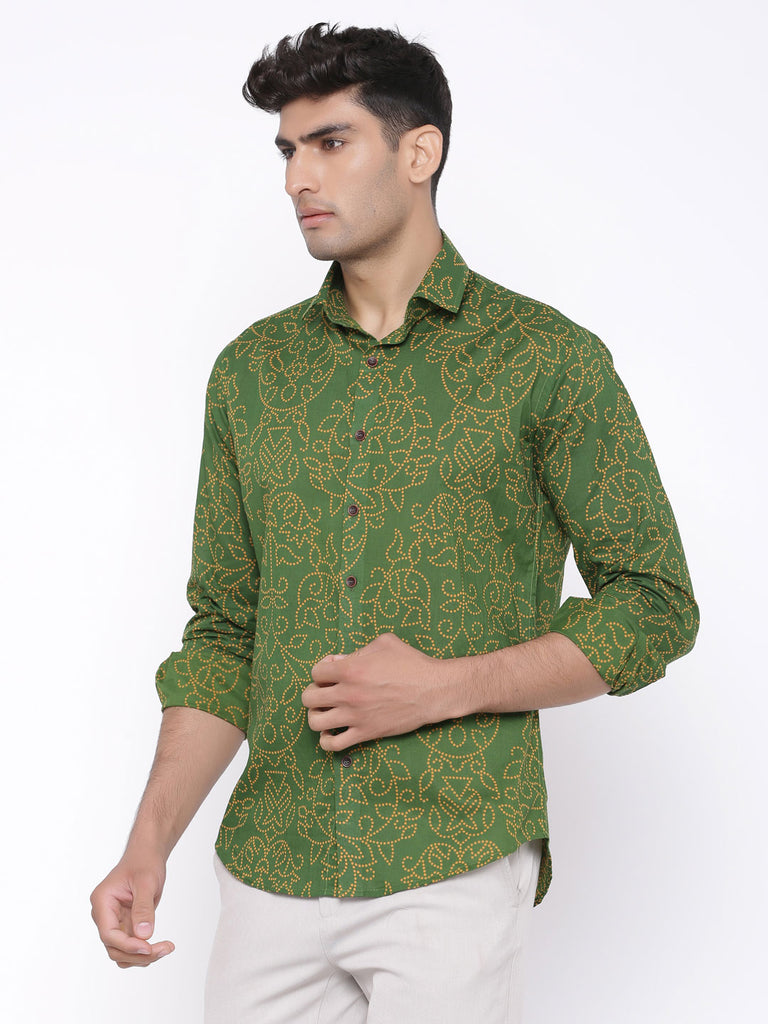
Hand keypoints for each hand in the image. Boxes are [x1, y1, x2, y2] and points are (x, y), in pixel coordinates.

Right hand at [90, 852, 174, 967]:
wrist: (147, 855)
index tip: (148, 947)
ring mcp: (114, 922)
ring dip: (142, 957)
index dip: (128, 945)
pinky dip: (144, 952)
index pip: (108, 934)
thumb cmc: (144, 862)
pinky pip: (131, 947)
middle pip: (114, 948)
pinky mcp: (125, 925)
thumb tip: (144, 936)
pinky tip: (162, 947)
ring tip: (166, 948)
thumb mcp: (146, 882)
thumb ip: (143, 908)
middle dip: (138, 954)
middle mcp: (104, 915)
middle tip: (164, 949)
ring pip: (122, 952)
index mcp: (102, 902)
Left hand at [303, 632, 457, 750]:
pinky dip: (327, 740)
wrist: (434, 690)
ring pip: (315, 722)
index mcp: (351, 669)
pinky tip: (333, 731)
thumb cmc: (412, 663)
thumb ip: (357, 650)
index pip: (315, 672)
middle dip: (314, 693)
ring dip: (317, 716)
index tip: (332, 674)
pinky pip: (334, 744)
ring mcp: (356, 716)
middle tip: (326, 693)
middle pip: (309, 698)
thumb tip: (338, 661)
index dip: (321, 671)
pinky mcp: (366, 733)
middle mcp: (349, 694)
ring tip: (327, 712)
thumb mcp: (384, 643)